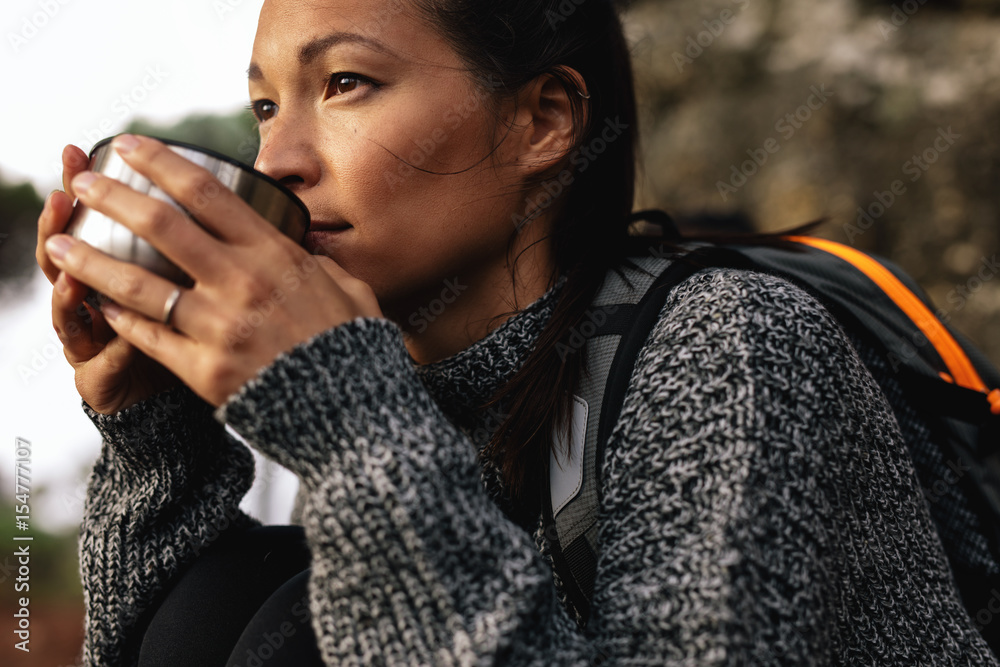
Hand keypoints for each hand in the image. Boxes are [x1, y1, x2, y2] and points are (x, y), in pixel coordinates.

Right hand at [37, 144, 177, 414]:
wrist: (166, 398)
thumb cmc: (183, 331)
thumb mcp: (186, 284)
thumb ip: (181, 246)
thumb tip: (196, 187)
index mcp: (111, 273)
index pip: (88, 227)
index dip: (81, 191)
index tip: (78, 153)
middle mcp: (89, 304)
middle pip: (61, 259)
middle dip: (57, 225)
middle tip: (62, 194)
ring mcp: (89, 342)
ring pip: (66, 311)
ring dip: (68, 285)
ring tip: (65, 260)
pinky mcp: (97, 381)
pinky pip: (96, 365)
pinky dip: (106, 349)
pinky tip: (111, 326)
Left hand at [43, 135, 382, 407]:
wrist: (352, 416)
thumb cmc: (354, 349)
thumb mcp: (351, 291)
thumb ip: (320, 264)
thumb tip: (305, 248)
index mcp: (276, 256)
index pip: (206, 194)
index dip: (161, 163)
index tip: (131, 145)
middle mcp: (242, 284)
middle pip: (162, 225)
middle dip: (112, 197)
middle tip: (81, 184)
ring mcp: (220, 328)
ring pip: (139, 284)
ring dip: (91, 260)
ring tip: (59, 245)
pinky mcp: (205, 371)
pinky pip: (149, 338)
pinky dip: (121, 320)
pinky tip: (101, 305)